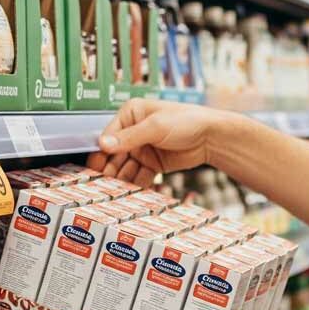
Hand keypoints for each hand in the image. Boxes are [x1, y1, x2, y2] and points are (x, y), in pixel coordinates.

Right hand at [87, 99, 243, 186]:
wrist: (212, 136)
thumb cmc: (188, 121)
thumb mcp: (156, 127)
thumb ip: (130, 137)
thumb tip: (104, 144)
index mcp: (130, 114)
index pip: (109, 136)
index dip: (102, 153)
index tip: (95, 169)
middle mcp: (133, 132)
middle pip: (115, 155)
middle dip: (110, 170)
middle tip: (102, 185)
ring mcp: (143, 149)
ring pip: (125, 168)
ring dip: (121, 181)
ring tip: (115, 193)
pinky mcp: (153, 164)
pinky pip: (139, 176)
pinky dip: (135, 185)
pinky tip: (131, 195)